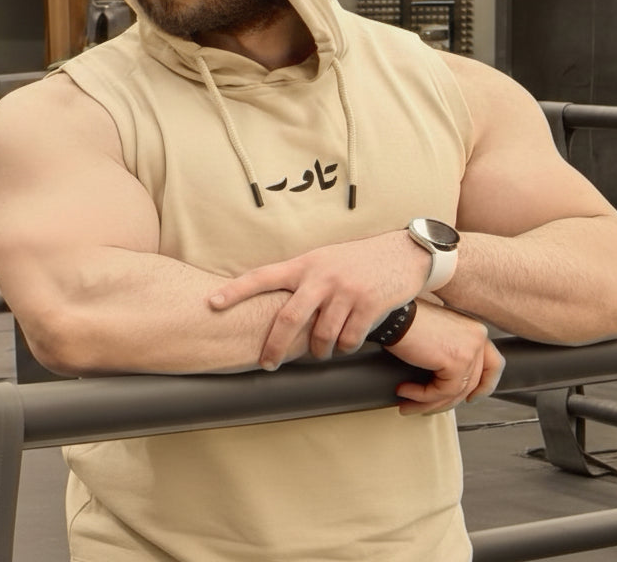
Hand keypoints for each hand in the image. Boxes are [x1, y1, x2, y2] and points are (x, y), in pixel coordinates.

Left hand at [208, 230, 428, 368]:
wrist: (403, 254)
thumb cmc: (357, 260)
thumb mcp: (324, 259)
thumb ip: (301, 278)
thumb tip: (272, 302)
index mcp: (305, 264)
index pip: (262, 276)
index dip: (236, 291)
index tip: (212, 303)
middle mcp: (321, 277)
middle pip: (288, 318)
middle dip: (274, 346)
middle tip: (267, 363)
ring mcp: (345, 291)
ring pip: (320, 336)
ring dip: (317, 351)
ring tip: (319, 352)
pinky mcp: (368, 305)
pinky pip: (348, 339)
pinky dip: (345, 347)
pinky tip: (346, 343)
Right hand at [386, 301, 502, 415]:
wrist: (392, 314)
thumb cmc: (404, 317)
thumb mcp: (436, 333)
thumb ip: (449, 350)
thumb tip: (446, 379)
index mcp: (474, 330)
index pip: (493, 364)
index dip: (485, 386)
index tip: (471, 398)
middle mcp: (477, 338)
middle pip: (472, 383)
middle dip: (446, 401)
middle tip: (426, 408)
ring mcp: (470, 350)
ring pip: (455, 391)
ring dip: (428, 403)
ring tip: (408, 404)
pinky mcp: (456, 362)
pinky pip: (442, 391)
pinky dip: (421, 396)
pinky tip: (404, 391)